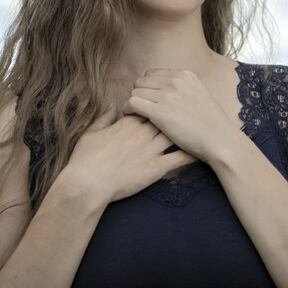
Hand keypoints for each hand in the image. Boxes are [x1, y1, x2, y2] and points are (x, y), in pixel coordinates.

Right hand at [63, 104, 196, 204]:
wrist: (88, 182)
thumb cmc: (86, 159)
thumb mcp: (91, 133)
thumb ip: (104, 117)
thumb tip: (113, 105)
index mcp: (128, 123)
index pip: (150, 109)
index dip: (158, 108)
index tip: (166, 108)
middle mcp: (143, 133)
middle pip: (167, 119)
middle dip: (177, 117)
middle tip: (189, 117)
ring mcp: (151, 149)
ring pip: (176, 135)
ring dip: (188, 132)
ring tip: (200, 132)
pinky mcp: (156, 168)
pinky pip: (179, 158)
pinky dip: (192, 154)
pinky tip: (202, 151)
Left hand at [122, 69, 242, 162]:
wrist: (220, 140)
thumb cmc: (211, 123)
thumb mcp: (199, 94)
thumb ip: (182, 88)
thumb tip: (165, 88)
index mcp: (184, 75)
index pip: (151, 73)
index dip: (146, 87)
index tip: (147, 99)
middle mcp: (176, 81)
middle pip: (141, 81)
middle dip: (139, 94)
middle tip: (139, 108)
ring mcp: (168, 96)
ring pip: (135, 92)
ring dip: (133, 103)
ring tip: (135, 114)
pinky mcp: (161, 112)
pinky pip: (133, 103)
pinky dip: (128, 109)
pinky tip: (132, 117)